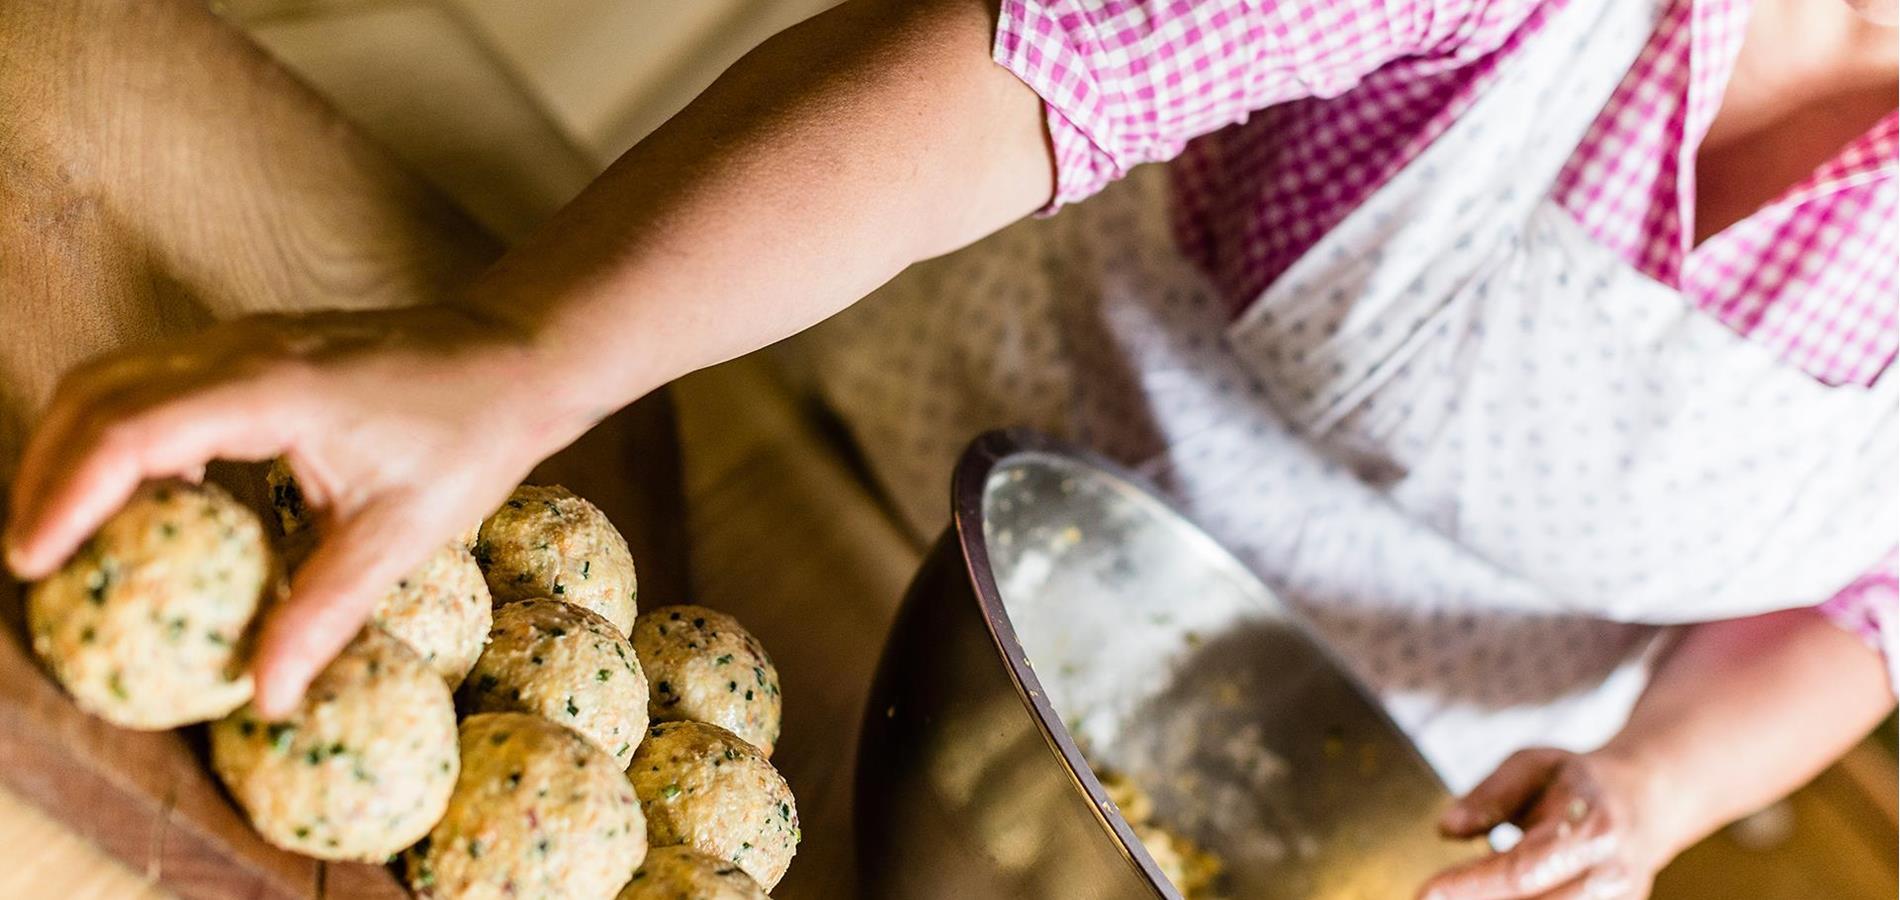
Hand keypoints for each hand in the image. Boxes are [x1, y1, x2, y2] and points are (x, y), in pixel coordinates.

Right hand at [4, 305, 598, 715]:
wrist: (515, 355)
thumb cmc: (470, 432)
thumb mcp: (402, 534)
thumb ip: (324, 611)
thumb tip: (266, 695)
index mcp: (271, 389)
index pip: (130, 431)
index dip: (66, 495)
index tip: (33, 563)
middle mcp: (240, 350)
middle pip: (95, 393)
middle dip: (44, 472)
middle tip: (31, 561)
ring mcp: (242, 341)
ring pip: (115, 378)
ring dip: (74, 449)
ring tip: (64, 535)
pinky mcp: (252, 351)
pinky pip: (157, 382)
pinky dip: (124, 436)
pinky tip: (144, 502)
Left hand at [1419, 748, 1672, 899]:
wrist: (1646, 803)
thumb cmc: (1578, 783)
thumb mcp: (1533, 766)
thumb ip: (1490, 796)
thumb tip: (1447, 828)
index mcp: (1590, 827)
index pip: (1522, 869)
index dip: (1470, 885)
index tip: (1426, 892)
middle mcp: (1610, 874)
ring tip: (1452, 899)